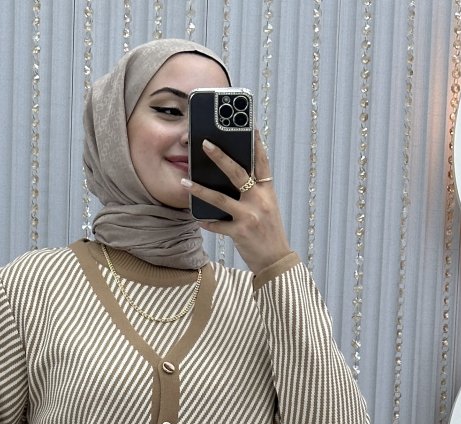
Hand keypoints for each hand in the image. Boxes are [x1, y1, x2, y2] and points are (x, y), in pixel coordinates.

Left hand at [181, 132, 292, 275]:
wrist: (276, 260)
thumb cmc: (269, 232)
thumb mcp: (268, 207)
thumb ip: (255, 192)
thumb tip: (236, 179)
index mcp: (268, 191)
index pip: (262, 162)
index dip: (257, 143)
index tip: (251, 126)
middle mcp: (260, 200)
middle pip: (238, 173)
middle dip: (220, 157)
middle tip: (205, 144)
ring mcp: (249, 216)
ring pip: (220, 198)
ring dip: (200, 190)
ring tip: (185, 182)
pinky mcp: (240, 232)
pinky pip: (217, 224)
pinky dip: (207, 222)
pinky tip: (197, 218)